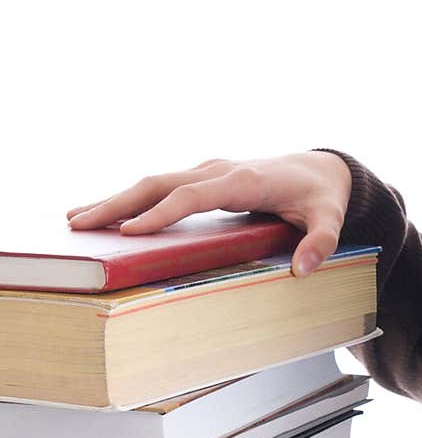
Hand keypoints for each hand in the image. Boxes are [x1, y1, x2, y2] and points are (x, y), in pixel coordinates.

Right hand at [66, 153, 353, 277]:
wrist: (323, 168)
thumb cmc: (322, 195)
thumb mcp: (330, 218)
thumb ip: (321, 242)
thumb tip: (303, 269)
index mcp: (242, 180)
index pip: (192, 195)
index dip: (160, 213)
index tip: (128, 232)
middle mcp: (218, 170)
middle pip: (159, 183)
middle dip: (118, 204)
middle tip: (80, 225)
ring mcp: (207, 171)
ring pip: (153, 182)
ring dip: (114, 200)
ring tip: (75, 220)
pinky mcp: (202, 178)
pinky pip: (160, 188)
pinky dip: (130, 200)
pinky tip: (104, 214)